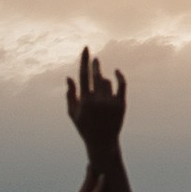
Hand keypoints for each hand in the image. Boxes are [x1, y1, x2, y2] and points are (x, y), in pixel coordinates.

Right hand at [66, 46, 127, 165]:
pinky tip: (117, 71)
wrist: (103, 143)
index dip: (84, 60)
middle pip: (97, 75)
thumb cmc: (85, 128)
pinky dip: (120, 76)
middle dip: (95, 65)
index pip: (84, 75)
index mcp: (85, 101)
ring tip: (100, 93)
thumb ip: (70, 95)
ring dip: (103, 82)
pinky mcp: (121, 104)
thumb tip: (69, 77)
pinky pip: (122, 84)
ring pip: (107, 82)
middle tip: (94, 59)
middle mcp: (98, 100)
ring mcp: (110, 102)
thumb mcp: (73, 113)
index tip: (86, 48)